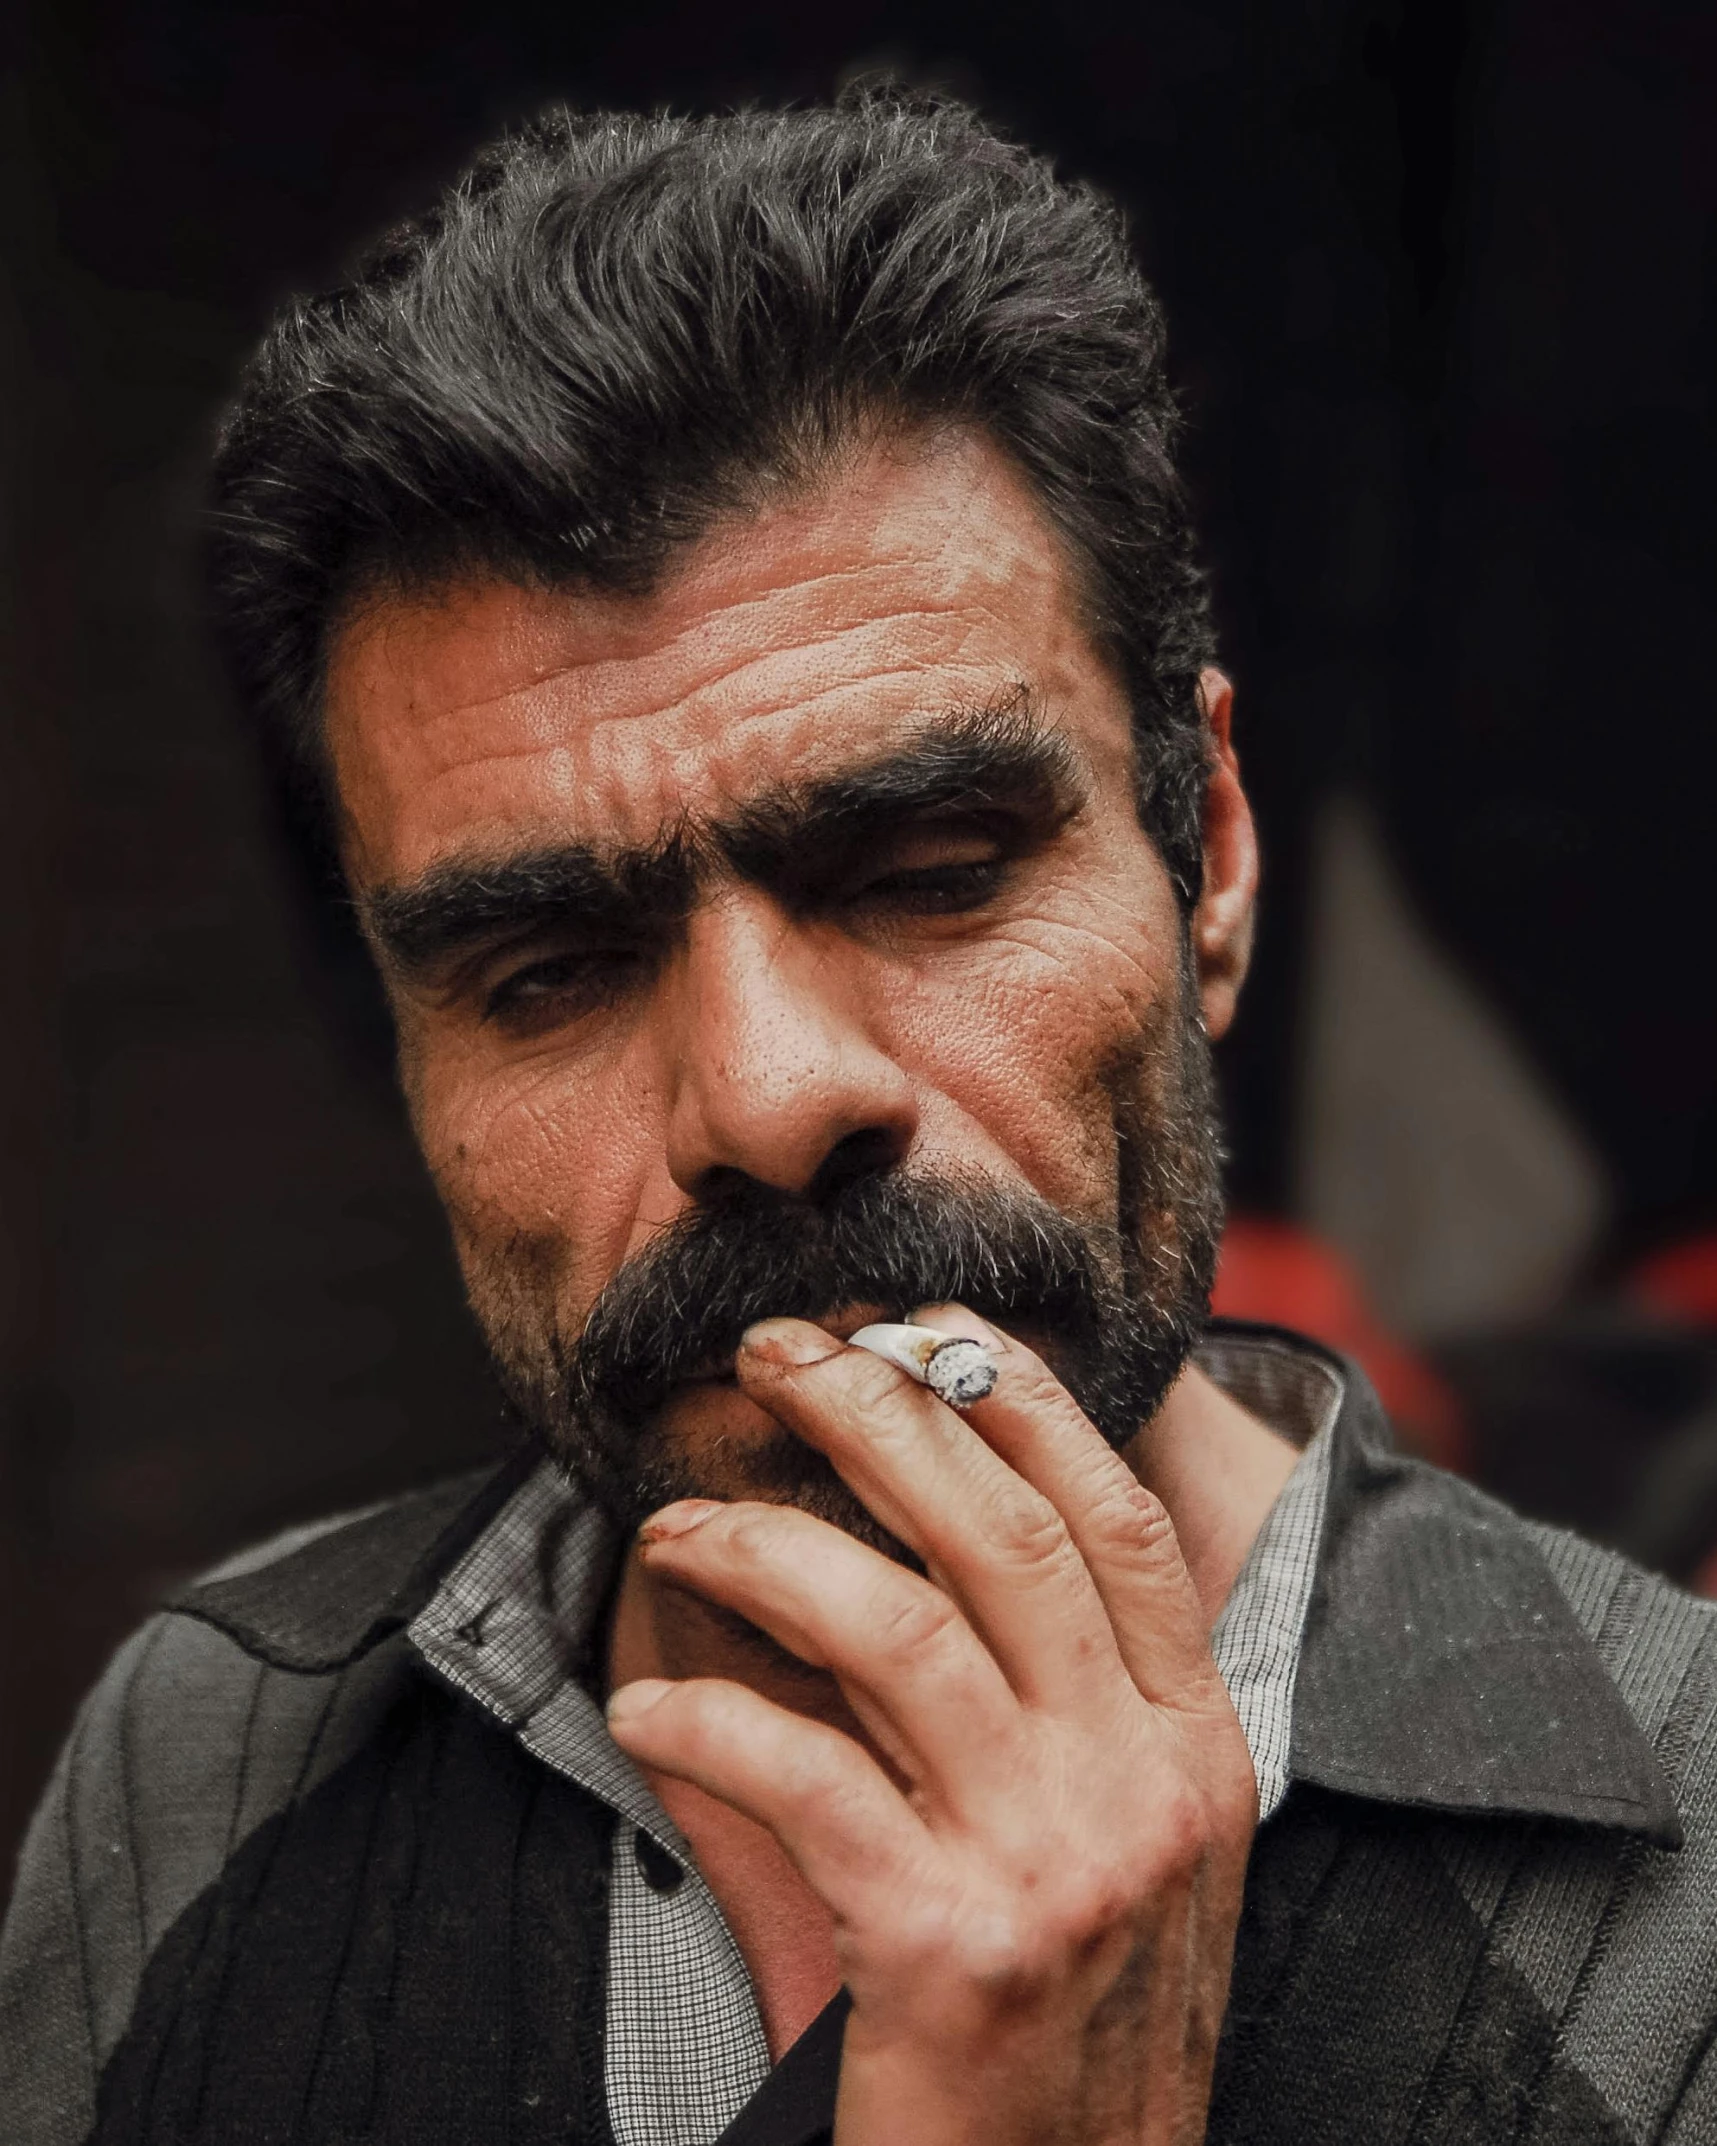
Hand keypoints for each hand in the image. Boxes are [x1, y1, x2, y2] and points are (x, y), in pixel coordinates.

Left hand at [605, 1307, 1257, 2145]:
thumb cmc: (1076, 2029)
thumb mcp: (1126, 1850)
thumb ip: (1068, 1703)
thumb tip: (943, 1541)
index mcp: (1198, 1751)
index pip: (1118, 1524)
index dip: (1022, 1405)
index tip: (926, 1332)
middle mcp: (1145, 1788)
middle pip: (1003, 1537)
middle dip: (880, 1416)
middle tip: (778, 1354)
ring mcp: (1056, 1865)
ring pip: (896, 1628)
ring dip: (766, 1549)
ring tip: (681, 1525)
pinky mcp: (950, 1949)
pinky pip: (803, 1775)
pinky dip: (709, 1721)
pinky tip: (649, 1708)